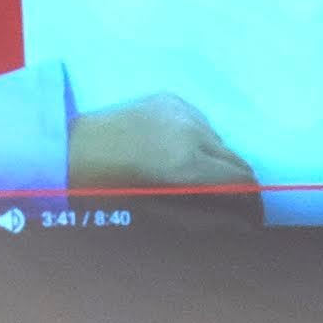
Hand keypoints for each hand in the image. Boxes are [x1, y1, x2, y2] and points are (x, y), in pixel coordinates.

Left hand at [70, 93, 256, 209]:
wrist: (68, 150)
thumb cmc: (109, 193)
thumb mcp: (157, 216)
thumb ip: (205, 219)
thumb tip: (242, 223)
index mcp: (188, 166)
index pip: (243, 182)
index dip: (253, 204)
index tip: (253, 221)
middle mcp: (192, 132)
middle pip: (238, 160)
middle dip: (241, 185)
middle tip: (234, 207)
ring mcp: (183, 111)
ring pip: (220, 143)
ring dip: (218, 163)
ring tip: (196, 181)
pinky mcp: (171, 99)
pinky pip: (200, 124)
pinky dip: (199, 143)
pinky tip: (176, 153)